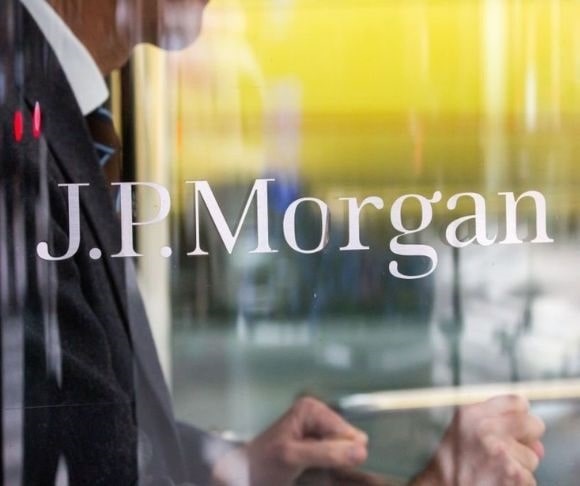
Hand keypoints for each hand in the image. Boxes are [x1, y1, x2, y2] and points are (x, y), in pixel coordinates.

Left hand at [212, 396, 367, 485]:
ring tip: (306, 472)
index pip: (351, 435)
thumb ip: (326, 452)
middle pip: (350, 444)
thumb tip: (362, 451)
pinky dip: (328, 472)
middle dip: (336, 461)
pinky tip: (311, 475)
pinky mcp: (319, 448)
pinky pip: (338, 463)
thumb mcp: (292, 457)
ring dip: (332, 469)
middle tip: (309, 468)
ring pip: (346, 456)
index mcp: (313, 409)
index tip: (313, 461)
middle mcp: (319, 416)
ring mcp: (320, 432)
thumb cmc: (262, 465)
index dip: (337, 454)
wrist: (244, 477)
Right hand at [411, 395, 544, 485]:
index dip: (520, 416)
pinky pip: (529, 478)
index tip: (513, 427)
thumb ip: (496, 425)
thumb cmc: (453, 462)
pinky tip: (497, 482)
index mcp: (471, 413)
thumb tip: (537, 445)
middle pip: (534, 424)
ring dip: (519, 466)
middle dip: (529, 438)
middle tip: (511, 449)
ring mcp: (500, 452)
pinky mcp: (513, 476)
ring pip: (532, 457)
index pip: (518, 402)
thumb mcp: (462, 430)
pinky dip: (517, 483)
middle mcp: (485, 428)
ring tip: (494, 470)